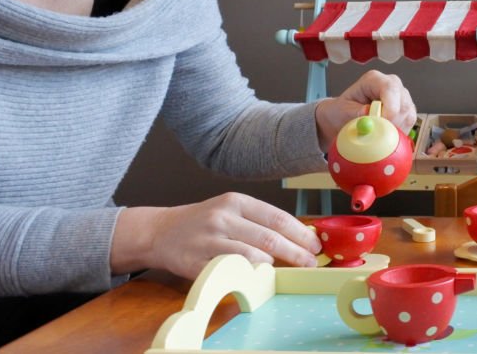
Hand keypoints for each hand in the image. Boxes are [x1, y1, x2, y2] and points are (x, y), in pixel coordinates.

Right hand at [112, 193, 321, 279]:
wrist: (161, 231)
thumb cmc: (204, 222)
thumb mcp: (230, 211)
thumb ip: (258, 221)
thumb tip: (299, 236)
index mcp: (236, 201)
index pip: (276, 217)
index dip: (300, 232)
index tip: (316, 244)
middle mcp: (223, 216)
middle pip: (269, 237)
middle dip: (296, 252)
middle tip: (311, 262)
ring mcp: (209, 239)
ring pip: (252, 254)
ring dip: (276, 265)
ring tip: (290, 270)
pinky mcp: (197, 260)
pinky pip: (231, 269)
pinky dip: (250, 273)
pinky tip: (260, 275)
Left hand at [314, 70, 416, 147]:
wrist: (345, 115)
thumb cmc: (343, 109)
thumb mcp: (343, 110)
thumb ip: (355, 111)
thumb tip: (368, 113)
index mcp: (374, 79)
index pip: (390, 88)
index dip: (390, 107)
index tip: (383, 124)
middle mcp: (391, 84)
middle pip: (403, 102)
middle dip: (393, 122)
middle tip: (380, 135)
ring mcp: (401, 96)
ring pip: (408, 114)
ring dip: (396, 129)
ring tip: (378, 134)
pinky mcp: (406, 110)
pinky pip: (409, 123)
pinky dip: (399, 132)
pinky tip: (386, 134)